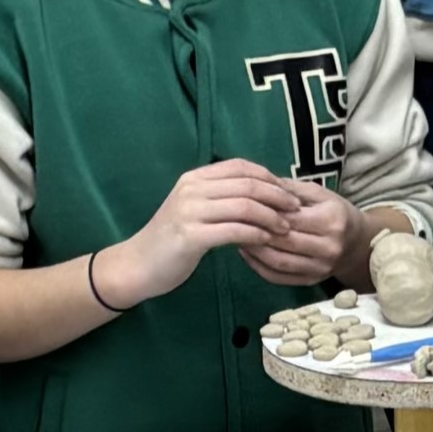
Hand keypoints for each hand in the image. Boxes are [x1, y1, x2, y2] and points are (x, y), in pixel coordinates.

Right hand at [103, 161, 297, 304]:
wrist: (136, 265)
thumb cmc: (170, 240)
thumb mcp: (194, 209)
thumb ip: (219, 198)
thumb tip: (259, 193)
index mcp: (194, 178)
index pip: (240, 166)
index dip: (269, 177)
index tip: (288, 192)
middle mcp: (192, 189)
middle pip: (247, 184)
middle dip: (277, 196)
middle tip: (295, 209)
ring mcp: (190, 211)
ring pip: (244, 206)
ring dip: (271, 217)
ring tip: (285, 228)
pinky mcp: (191, 236)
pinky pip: (234, 231)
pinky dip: (256, 235)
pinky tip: (266, 241)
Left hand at [242, 180, 358, 285]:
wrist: (357, 244)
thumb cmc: (335, 212)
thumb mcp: (319, 193)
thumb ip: (290, 188)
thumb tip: (259, 185)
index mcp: (332, 220)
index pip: (291, 217)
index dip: (265, 211)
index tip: (244, 204)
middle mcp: (328, 247)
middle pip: (283, 241)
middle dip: (256, 231)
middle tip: (234, 220)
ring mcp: (320, 268)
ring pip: (278, 262)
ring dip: (253, 250)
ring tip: (237, 235)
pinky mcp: (311, 282)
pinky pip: (278, 277)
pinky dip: (258, 266)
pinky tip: (246, 252)